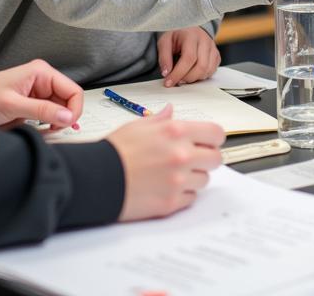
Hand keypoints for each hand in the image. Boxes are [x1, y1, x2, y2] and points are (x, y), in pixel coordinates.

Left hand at [0, 59, 82, 131]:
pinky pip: (50, 115)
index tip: (65, 125)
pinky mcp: (34, 104)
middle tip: (52, 130)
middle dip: (64, 118)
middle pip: (69, 101)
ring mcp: (39, 93)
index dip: (74, 109)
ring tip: (44, 131)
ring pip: (61, 110)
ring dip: (56, 123)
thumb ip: (42, 110)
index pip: (73, 90)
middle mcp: (44, 81)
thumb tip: (68, 116)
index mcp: (42, 73)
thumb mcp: (13, 104)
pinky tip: (41, 130)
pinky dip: (48, 125)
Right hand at [110, 105, 224, 220]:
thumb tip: (171, 112)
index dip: (213, 138)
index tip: (208, 141)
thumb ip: (162, 120)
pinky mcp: (171, 203)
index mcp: (176, 132)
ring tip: (174, 174)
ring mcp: (178, 180)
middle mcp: (182, 155)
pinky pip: (191, 198)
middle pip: (216, 158)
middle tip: (193, 159)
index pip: (216, 133)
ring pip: (205, 180)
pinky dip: (183, 194)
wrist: (97, 179)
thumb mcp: (138, 125)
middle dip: (206, 158)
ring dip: (194, 177)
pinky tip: (167, 187)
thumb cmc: (115, 151)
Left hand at [158, 28, 220, 86]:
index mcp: (191, 35)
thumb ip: (164, 57)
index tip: (168, 82)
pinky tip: (193, 73)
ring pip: (208, 70)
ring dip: (195, 78)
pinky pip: (213, 70)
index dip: (178, 73)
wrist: (188, 27)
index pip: (189, 58)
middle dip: (187, 78)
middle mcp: (205, 40)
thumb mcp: (164, 41)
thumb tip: (166, 73)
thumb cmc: (176, 35)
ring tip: (184, 76)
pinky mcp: (216, 54)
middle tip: (177, 80)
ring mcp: (212, 47)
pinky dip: (202, 76)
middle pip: (201, 66)